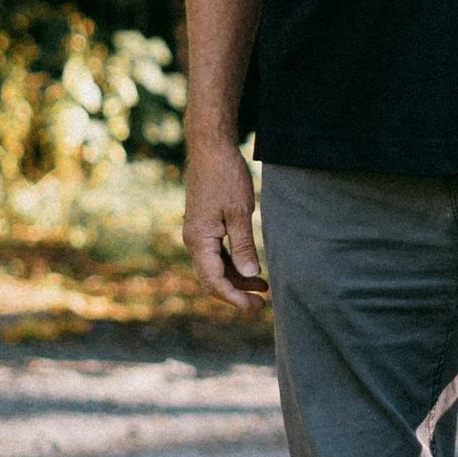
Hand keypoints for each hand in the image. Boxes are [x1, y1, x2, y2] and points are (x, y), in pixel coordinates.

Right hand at [183, 140, 268, 309]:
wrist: (210, 149)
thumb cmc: (225, 176)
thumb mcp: (239, 213)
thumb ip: (243, 246)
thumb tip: (249, 274)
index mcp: (199, 240)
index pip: (214, 281)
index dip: (234, 298)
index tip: (255, 308)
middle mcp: (194, 240)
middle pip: (212, 279)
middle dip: (235, 294)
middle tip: (261, 305)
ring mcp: (198, 234)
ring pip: (215, 268)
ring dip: (237, 279)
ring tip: (263, 287)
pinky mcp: (204, 227)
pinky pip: (216, 254)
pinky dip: (233, 264)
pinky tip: (251, 268)